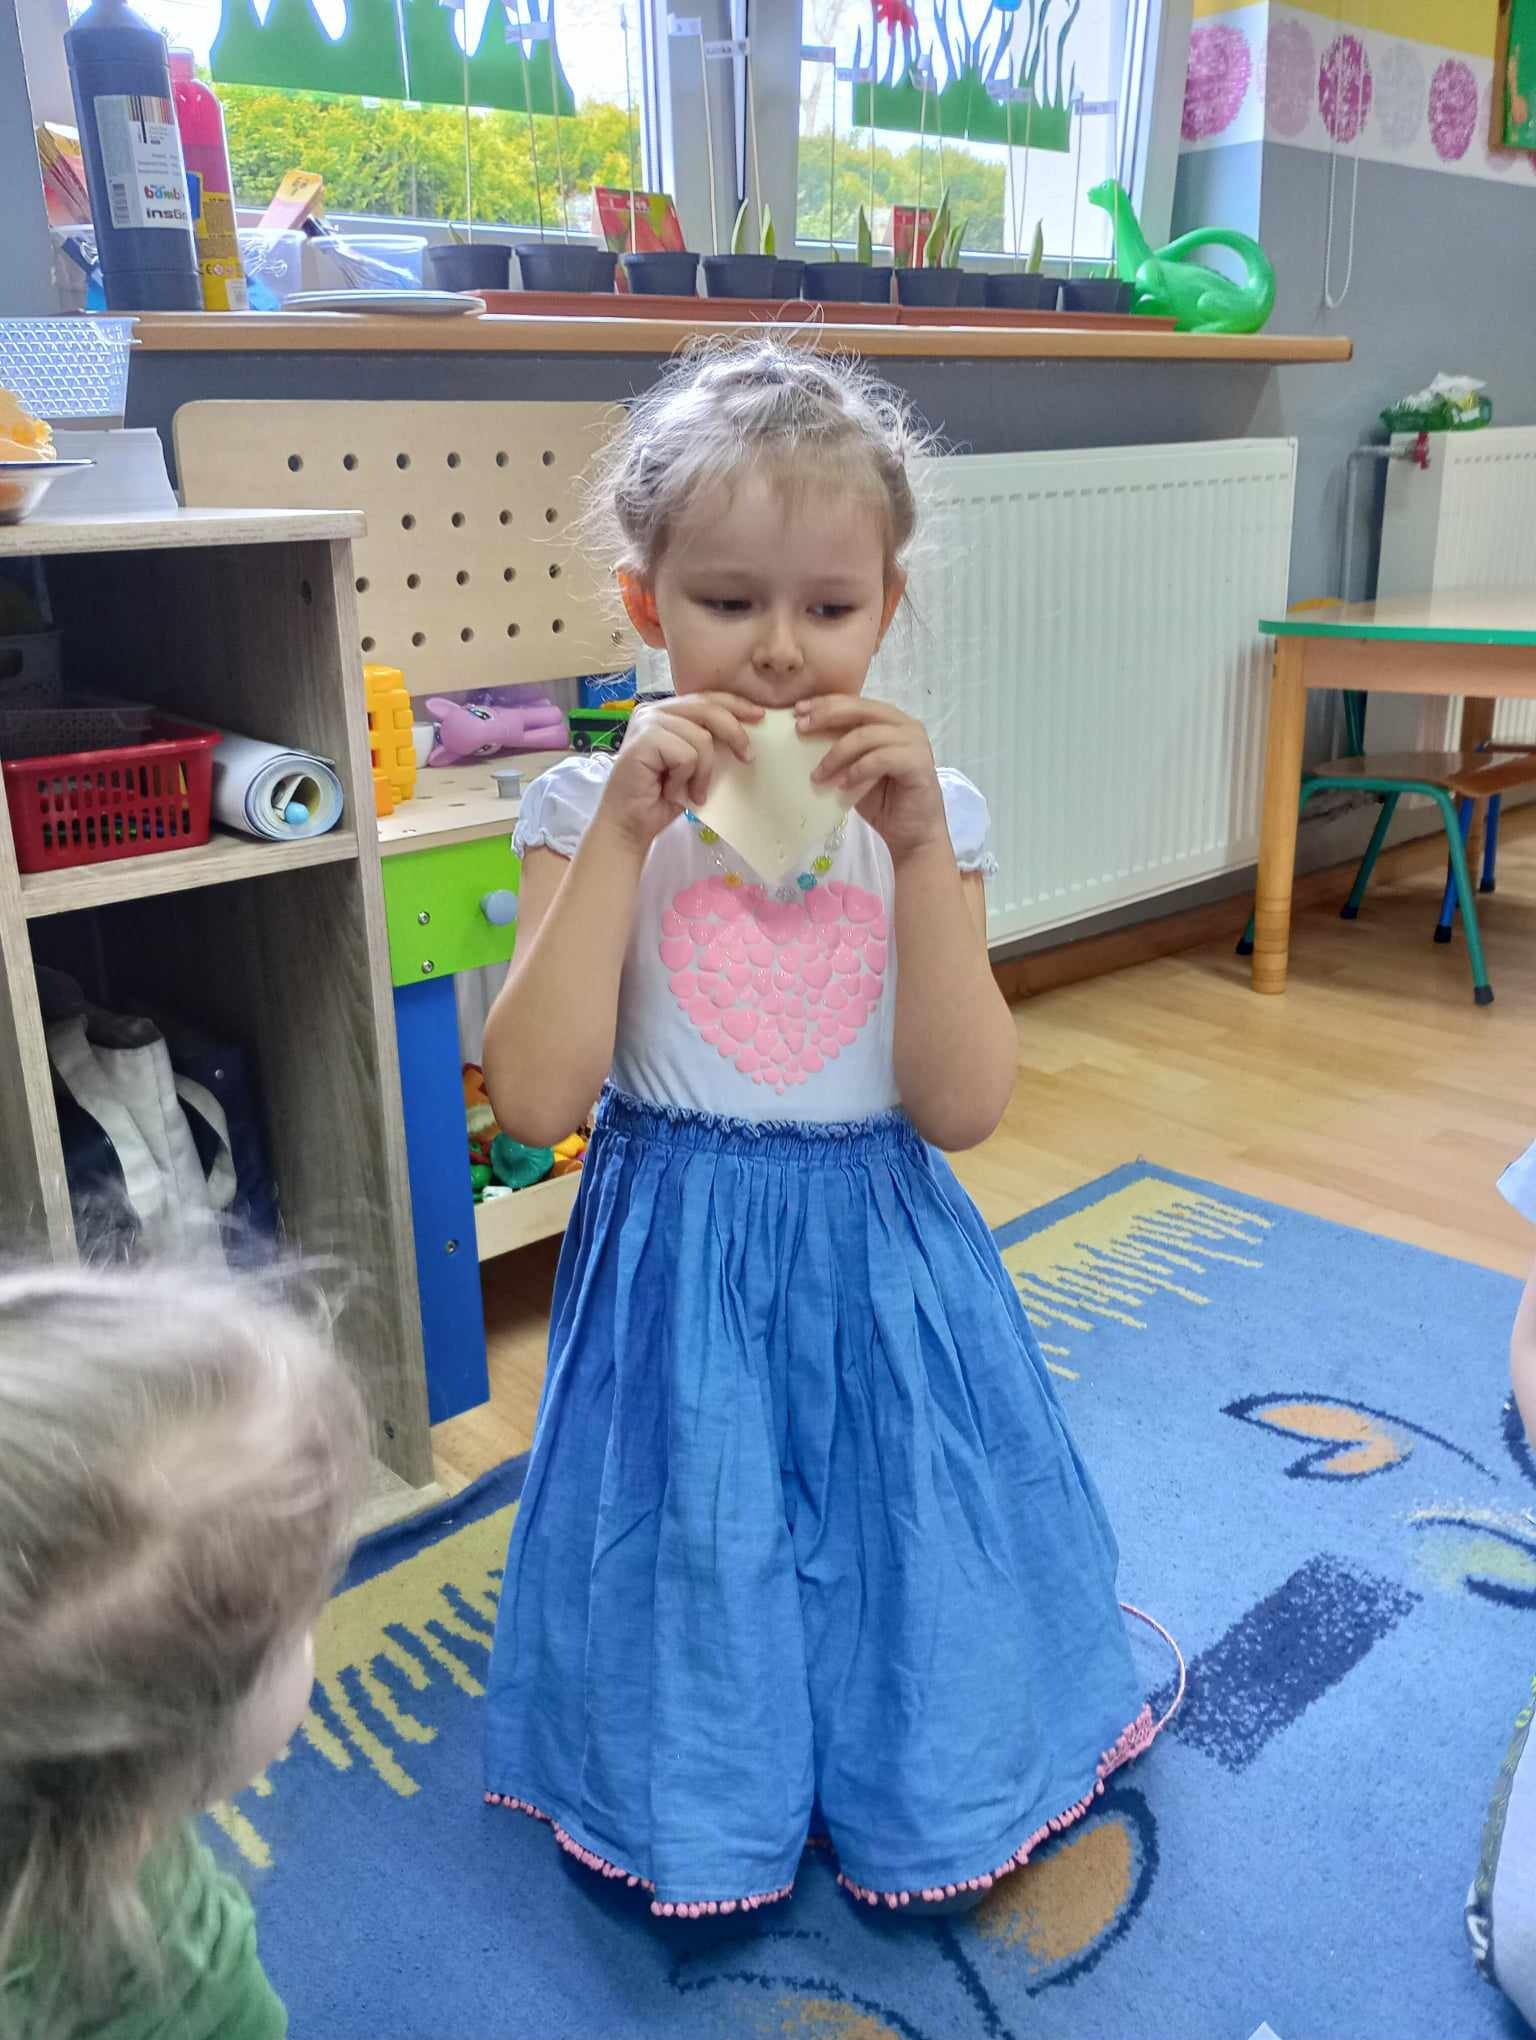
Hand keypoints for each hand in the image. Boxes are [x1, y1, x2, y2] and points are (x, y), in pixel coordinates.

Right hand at [598, 693, 763, 850]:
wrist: (630, 825)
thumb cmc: (661, 798)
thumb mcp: (694, 764)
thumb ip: (709, 742)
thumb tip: (746, 731)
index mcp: (665, 712)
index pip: (705, 698)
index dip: (735, 704)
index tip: (759, 716)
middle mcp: (653, 710)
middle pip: (708, 709)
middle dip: (734, 733)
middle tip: (747, 758)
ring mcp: (645, 723)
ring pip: (701, 737)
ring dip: (703, 772)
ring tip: (691, 791)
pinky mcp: (643, 741)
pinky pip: (686, 755)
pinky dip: (686, 778)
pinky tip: (671, 791)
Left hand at [796, 695, 946, 865]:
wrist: (911, 834)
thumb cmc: (882, 801)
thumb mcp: (852, 770)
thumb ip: (839, 750)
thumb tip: (803, 734)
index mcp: (889, 720)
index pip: (854, 702)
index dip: (825, 703)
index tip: (797, 710)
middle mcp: (905, 725)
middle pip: (861, 709)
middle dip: (827, 716)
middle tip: (801, 729)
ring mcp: (915, 743)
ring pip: (868, 734)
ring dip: (837, 753)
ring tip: (818, 775)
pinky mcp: (920, 764)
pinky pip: (882, 758)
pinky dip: (858, 770)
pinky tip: (843, 785)